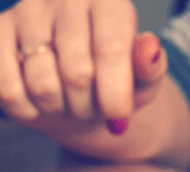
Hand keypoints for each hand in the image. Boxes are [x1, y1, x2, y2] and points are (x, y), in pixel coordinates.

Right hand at [0, 0, 167, 152]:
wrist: (76, 84)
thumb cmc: (116, 80)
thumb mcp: (143, 79)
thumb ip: (151, 67)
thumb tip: (149, 47)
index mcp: (109, 2)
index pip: (110, 50)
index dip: (115, 93)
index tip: (119, 118)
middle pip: (77, 73)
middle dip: (89, 107)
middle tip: (94, 109)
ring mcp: (28, 12)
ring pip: (42, 85)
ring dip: (60, 109)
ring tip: (70, 103)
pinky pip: (8, 88)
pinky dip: (28, 110)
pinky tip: (41, 104)